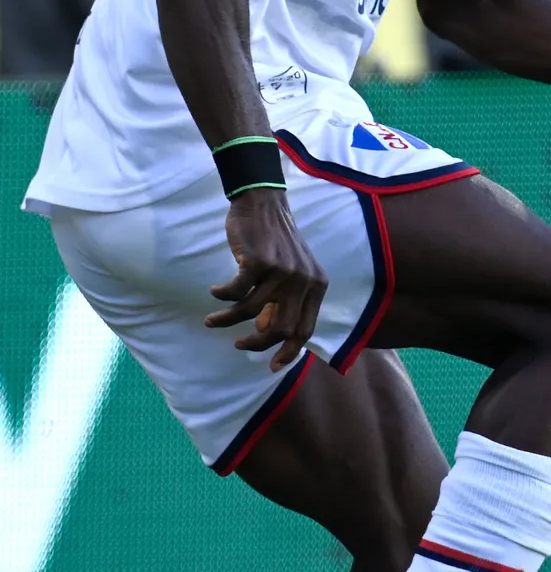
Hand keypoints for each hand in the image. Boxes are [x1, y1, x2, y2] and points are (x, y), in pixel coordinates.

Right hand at [207, 187, 328, 369]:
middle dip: (256, 343)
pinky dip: (222, 297)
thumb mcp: (290, 273)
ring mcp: (282, 271)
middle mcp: (303, 280)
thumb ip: (284, 301)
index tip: (271, 367)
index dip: (288, 352)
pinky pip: (235, 292)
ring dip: (227, 320)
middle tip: (239, 344)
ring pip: (250, 311)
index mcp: (316, 286)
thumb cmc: (274, 242)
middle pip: (280, 328)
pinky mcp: (259, 261)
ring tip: (212, 320)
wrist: (264, 204)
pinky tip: (215, 293)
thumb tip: (264, 331)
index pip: (305, 329)